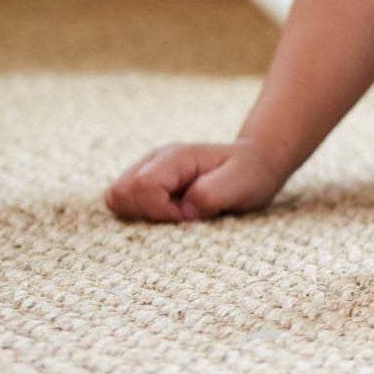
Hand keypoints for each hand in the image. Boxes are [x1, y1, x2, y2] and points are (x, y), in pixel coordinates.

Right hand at [104, 141, 285, 222]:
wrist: (256, 163)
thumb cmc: (251, 174)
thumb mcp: (242, 183)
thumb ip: (212, 193)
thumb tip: (184, 210)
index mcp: (175, 157)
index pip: (141, 186)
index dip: (161, 210)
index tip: (189, 216)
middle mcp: (154, 161)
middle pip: (119, 193)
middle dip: (147, 215)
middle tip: (183, 216)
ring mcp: (148, 171)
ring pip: (117, 199)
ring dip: (143, 216)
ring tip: (178, 214)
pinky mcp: (148, 184)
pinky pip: (126, 205)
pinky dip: (144, 216)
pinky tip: (172, 214)